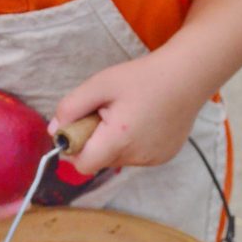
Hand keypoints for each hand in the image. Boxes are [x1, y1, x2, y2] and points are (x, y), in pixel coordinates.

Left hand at [48, 54, 201, 176]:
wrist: (187, 75)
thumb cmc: (142, 77)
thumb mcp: (100, 84)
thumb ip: (72, 107)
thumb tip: (54, 130)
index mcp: (119, 140)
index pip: (82, 165)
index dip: (74, 147)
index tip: (79, 125)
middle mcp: (137, 157)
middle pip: (99, 160)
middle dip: (94, 140)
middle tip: (105, 111)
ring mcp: (153, 160)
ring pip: (117, 158)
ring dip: (113, 142)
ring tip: (127, 113)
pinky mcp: (164, 157)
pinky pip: (136, 156)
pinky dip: (132, 142)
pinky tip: (142, 120)